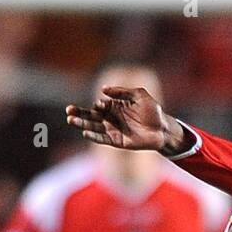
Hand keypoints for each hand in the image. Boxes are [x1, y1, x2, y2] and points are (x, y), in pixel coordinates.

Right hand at [65, 86, 189, 154]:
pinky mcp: (118, 141)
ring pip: (94, 127)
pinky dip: (94, 136)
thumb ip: (122, 91)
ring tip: (70, 120)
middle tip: (68, 111)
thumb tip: (103, 89)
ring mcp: (114, 130)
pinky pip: (103, 139)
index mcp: (115, 106)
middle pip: (91, 116)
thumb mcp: (139, 94)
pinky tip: (85, 132)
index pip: (99, 105)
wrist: (164, 129)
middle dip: (79, 113)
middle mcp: (111, 119)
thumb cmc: (153, 110)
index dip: (97, 105)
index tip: (99, 105)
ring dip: (82, 124)